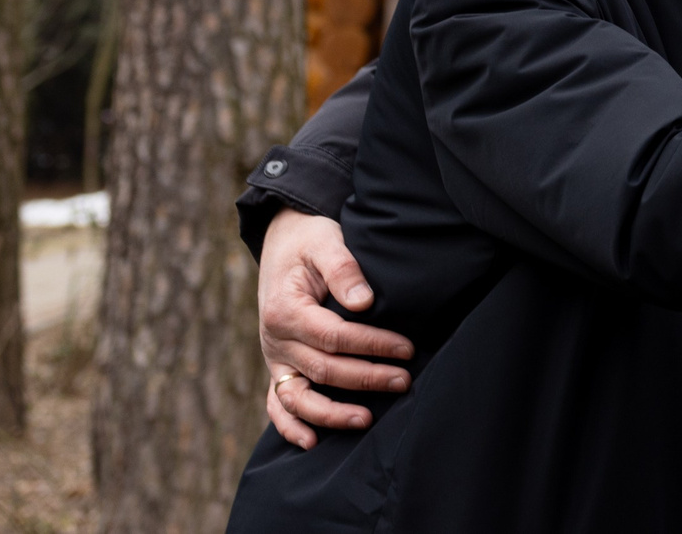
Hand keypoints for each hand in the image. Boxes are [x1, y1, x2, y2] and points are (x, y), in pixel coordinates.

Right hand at [257, 210, 413, 447]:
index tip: (407, 348)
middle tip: (404, 381)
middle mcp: (275, 339)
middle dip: (366, 379)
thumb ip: (344, 269)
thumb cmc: (311, 240)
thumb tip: (364, 302)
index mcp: (286, 310)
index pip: (334, 336)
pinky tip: (313, 442)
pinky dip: (291, 425)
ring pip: (297, 397)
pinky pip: (277, 403)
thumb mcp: (326, 241)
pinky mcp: (278, 366)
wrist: (284, 240)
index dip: (372, 345)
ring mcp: (274, 357)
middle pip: (323, 369)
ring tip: (366, 421)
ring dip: (330, 413)